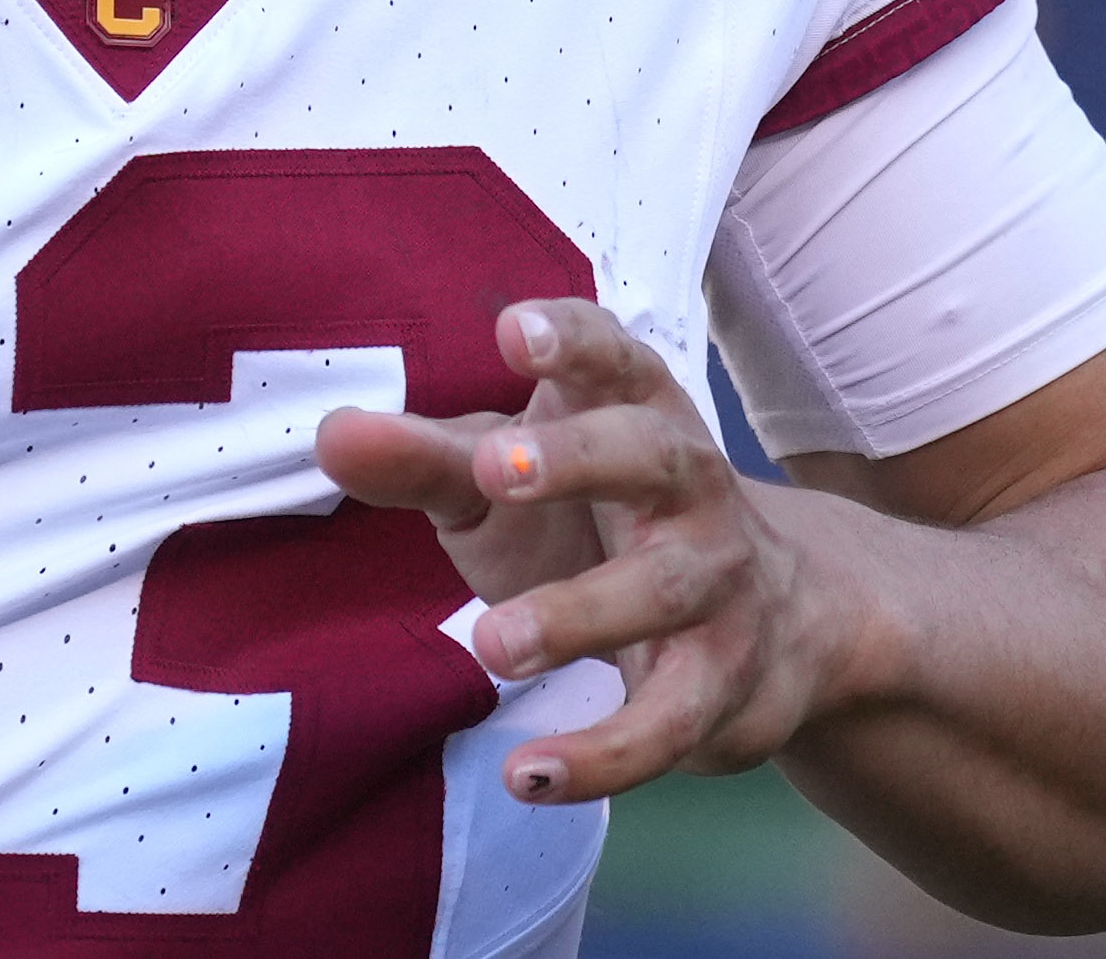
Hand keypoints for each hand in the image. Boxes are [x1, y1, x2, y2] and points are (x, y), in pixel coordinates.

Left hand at [315, 299, 866, 806]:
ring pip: (661, 591)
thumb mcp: (505, 483)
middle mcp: (690, 485)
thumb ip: (423, 458)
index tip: (513, 331)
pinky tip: (528, 776)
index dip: (569, 339)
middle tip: (492, 467)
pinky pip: (669, 723)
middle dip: (578, 458)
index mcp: (634, 411)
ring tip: (491, 643)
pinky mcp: (724, 683)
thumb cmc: (594, 521)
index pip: (613, 357)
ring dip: (578, 616)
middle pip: (652, 455)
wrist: (775, 622)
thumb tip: (330, 433)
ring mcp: (717, 583)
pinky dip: (604, 756)